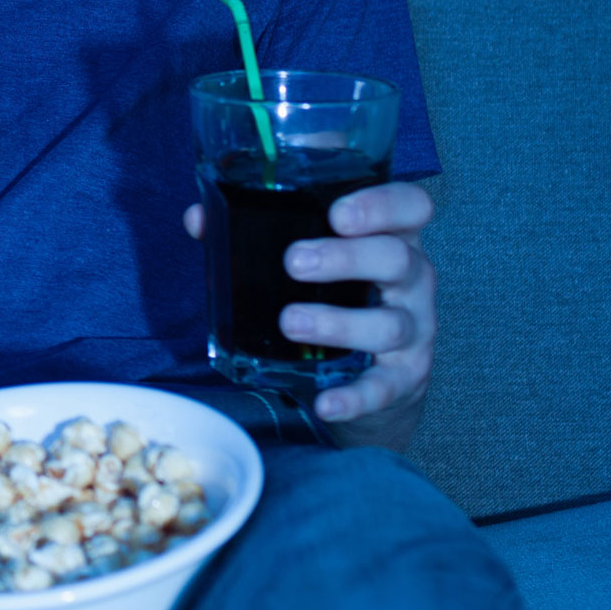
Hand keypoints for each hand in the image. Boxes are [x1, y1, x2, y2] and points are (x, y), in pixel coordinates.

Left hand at [185, 181, 436, 446]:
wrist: (369, 377)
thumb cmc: (336, 298)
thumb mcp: (308, 262)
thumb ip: (254, 234)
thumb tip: (198, 218)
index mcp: (390, 240)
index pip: (411, 207)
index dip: (383, 205)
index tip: (339, 213)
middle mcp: (410, 283)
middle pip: (397, 260)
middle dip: (346, 258)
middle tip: (294, 262)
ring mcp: (412, 332)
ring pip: (390, 324)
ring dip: (338, 324)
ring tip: (290, 322)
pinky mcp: (402, 379)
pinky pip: (384, 388)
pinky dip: (355, 397)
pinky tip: (326, 403)